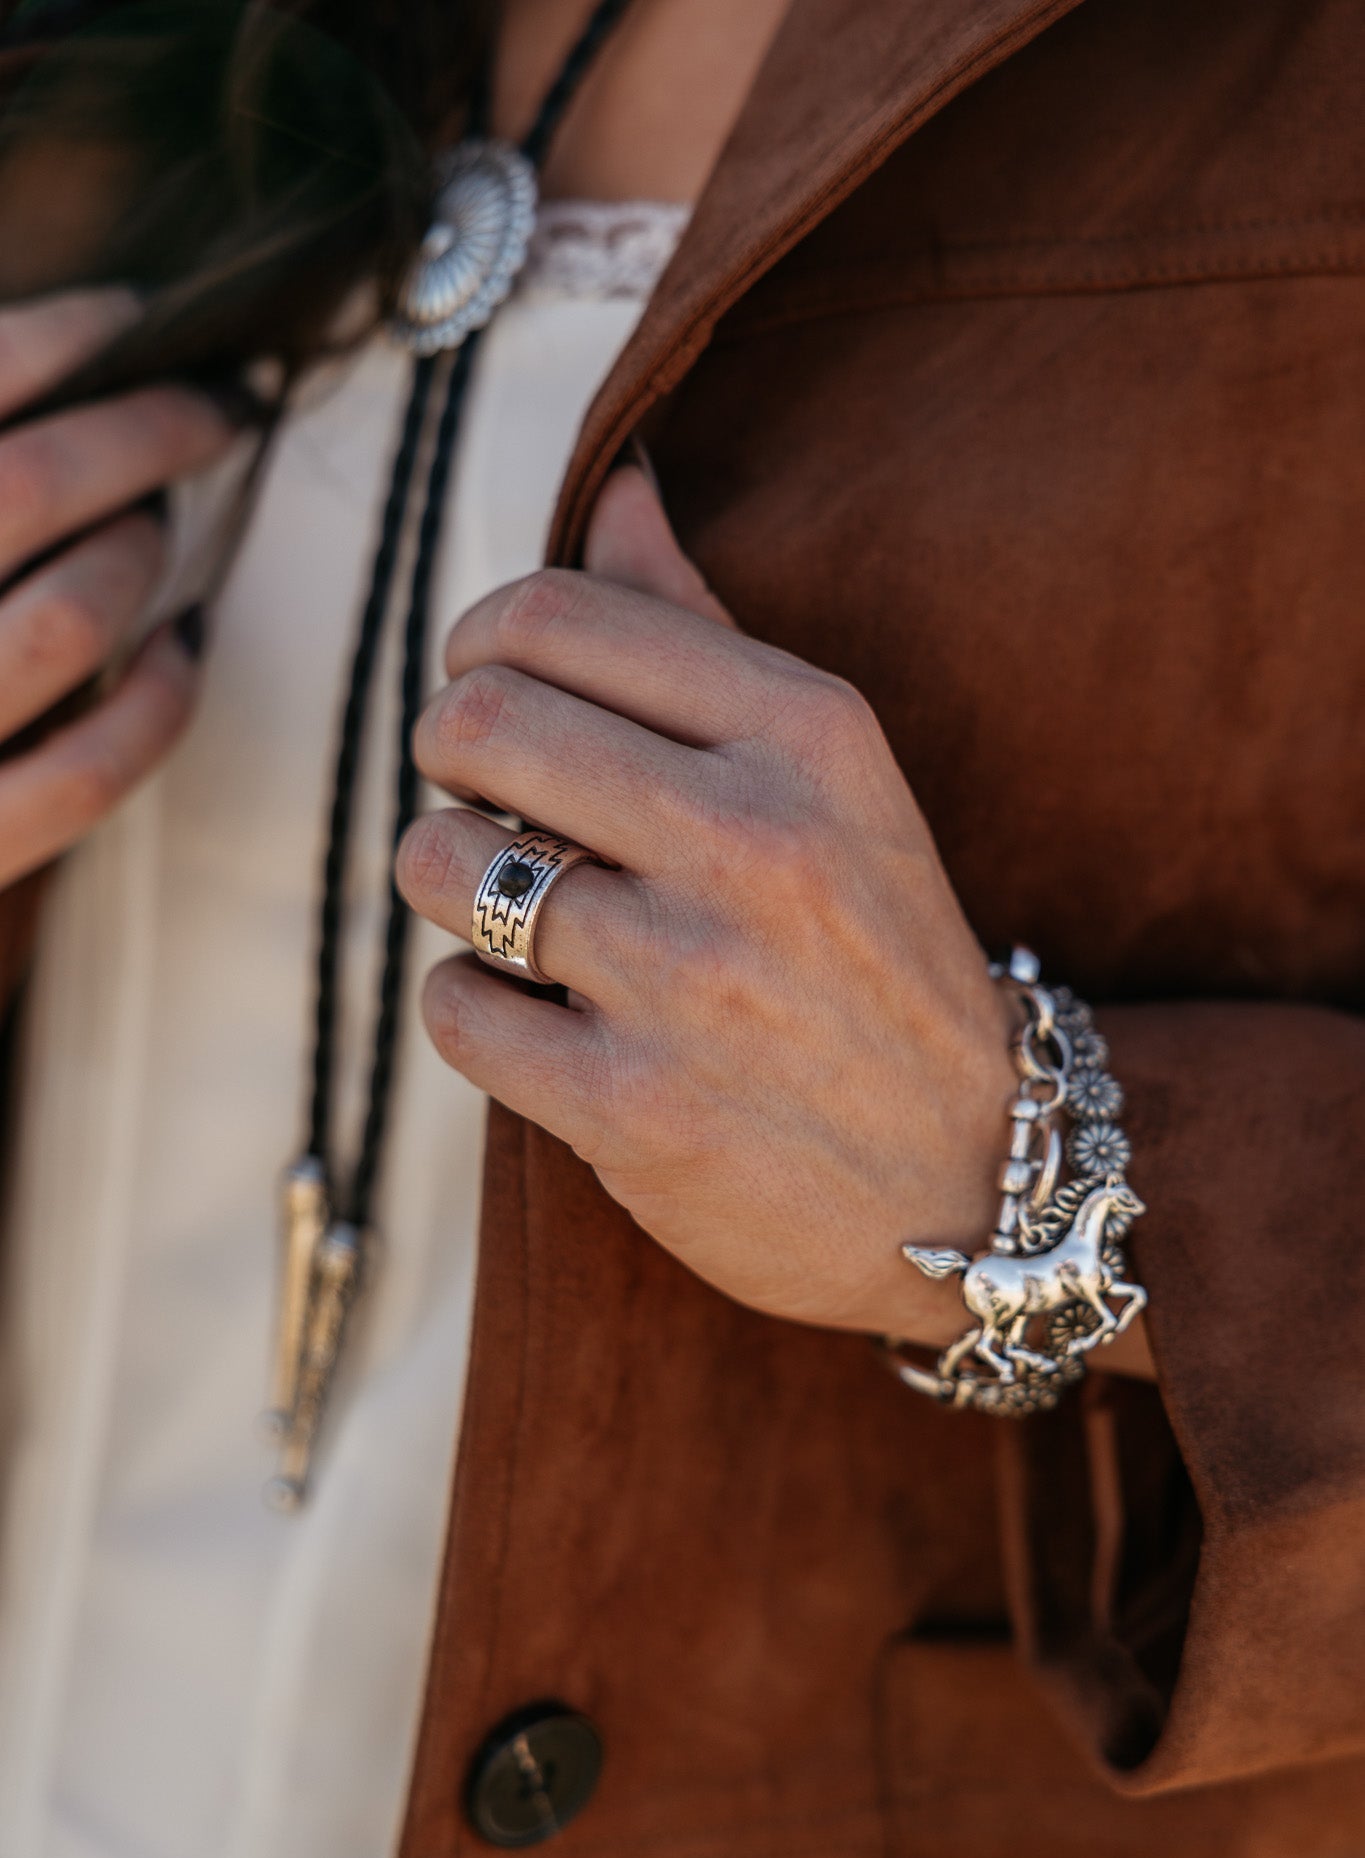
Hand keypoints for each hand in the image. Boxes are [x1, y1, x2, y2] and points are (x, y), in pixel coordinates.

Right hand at [0, 289, 237, 887]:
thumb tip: (38, 358)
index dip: (60, 335)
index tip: (133, 313)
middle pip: (30, 486)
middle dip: (146, 432)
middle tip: (215, 406)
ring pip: (68, 619)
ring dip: (137, 554)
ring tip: (155, 523)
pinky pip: (88, 773)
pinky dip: (159, 703)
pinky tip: (184, 645)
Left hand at [398, 464, 1020, 1345]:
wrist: (969, 1173)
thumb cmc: (877, 952)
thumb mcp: (833, 774)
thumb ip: (706, 631)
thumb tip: (615, 485)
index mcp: (806, 731)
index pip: (552, 614)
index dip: (478, 645)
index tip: (490, 692)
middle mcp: (753, 841)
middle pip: (475, 723)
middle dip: (448, 756)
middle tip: (483, 798)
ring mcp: (689, 981)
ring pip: (440, 864)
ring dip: (449, 883)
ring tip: (517, 913)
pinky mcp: (630, 1109)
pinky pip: (453, 1008)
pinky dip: (473, 1007)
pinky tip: (543, 1018)